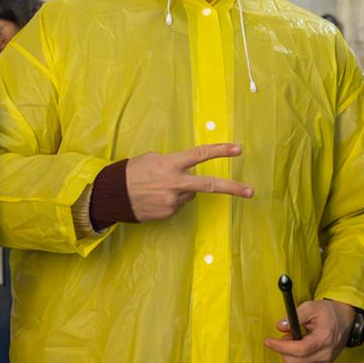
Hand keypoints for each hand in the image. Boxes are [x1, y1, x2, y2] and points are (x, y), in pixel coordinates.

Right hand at [125, 144, 253, 220]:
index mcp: (171, 164)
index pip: (200, 155)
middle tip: (250, 192)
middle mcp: (174, 183)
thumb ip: (174, 164)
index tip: (238, 149)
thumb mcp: (152, 158)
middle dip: (232, 188)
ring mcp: (172, 200)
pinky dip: (171, 201)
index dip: (220, 151)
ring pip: (190, 195)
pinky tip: (156, 198)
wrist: (113, 195)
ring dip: (182, 190)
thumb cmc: (132, 172)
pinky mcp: (168, 213)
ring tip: (160, 188)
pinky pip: (178, 205)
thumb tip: (187, 174)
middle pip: (210, 185)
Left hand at [263, 298, 354, 362]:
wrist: (345, 321)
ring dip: (289, 355)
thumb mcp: (311, 307)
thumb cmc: (330, 313)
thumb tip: (280, 326)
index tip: (268, 341)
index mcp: (324, 338)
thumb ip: (295, 316)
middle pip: (295, 362)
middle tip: (286, 336)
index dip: (281, 346)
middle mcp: (326, 354)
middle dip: (283, 350)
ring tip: (295, 340)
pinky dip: (295, 360)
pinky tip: (299, 349)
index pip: (299, 349)